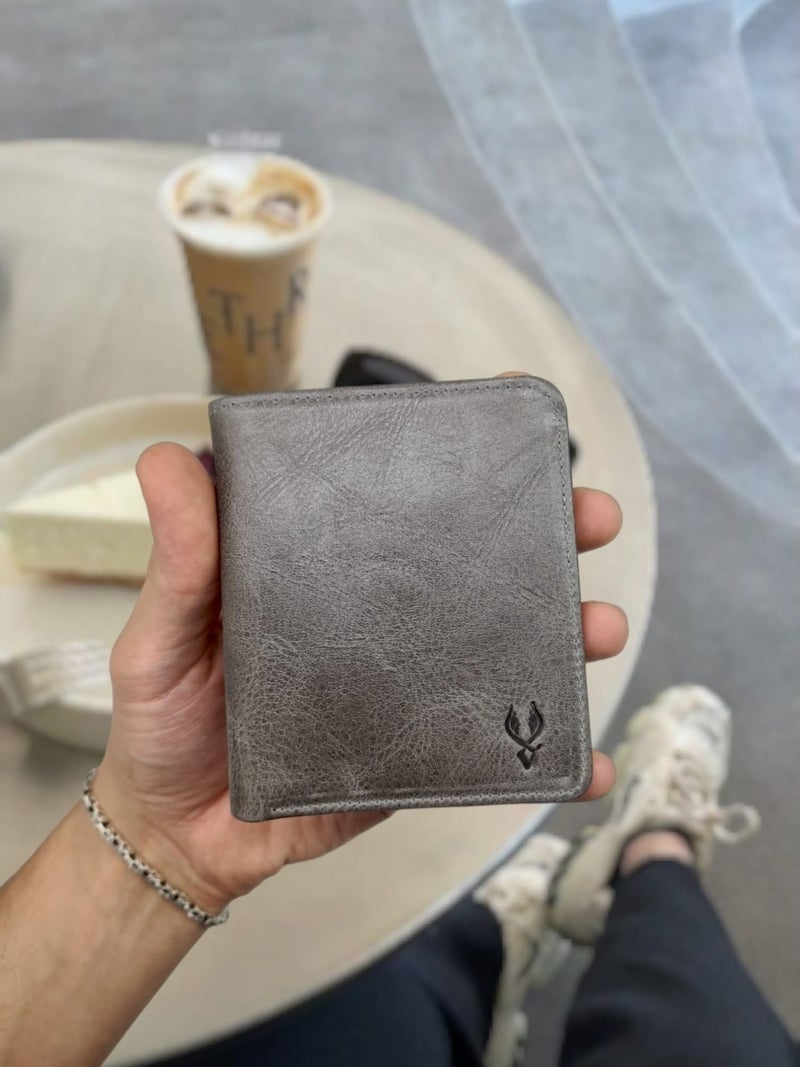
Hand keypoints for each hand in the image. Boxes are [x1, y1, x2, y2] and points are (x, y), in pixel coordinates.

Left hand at [96, 374, 626, 914]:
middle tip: (589, 515)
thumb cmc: (163, 724)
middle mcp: (380, 616)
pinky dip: (548, 759)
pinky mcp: (420, 753)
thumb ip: (180, 559)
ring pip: (505, 646)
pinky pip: (492, 748)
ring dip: (569, 633)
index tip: (514, 416)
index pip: (398, 495)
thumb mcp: (160, 634)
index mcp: (325, 567)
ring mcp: (408, 684)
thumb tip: (165, 459)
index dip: (460, 455)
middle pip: (475, 563)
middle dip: (548, 532)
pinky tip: (586, 763)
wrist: (181, 837)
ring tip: (600, 626)